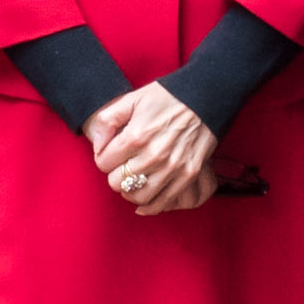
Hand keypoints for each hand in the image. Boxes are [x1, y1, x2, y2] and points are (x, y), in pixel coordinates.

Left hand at [86, 83, 220, 215]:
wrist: (205, 97)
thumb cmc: (166, 97)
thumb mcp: (131, 100)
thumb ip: (107, 121)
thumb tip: (97, 146)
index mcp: (136, 136)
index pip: (103, 163)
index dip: (103, 158)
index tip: (111, 153)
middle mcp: (154, 156)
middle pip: (117, 182)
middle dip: (115, 174)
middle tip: (121, 166)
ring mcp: (173, 168)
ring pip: (138, 196)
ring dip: (130, 191)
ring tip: (131, 180)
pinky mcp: (188, 175)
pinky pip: (162, 202)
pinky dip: (149, 206)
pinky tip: (143, 199)